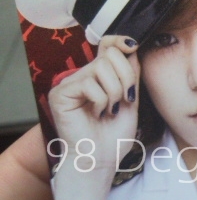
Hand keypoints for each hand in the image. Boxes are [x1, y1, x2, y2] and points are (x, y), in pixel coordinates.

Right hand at [48, 35, 139, 171]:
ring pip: (101, 68)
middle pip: (110, 54)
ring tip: (109, 110)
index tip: (134, 46)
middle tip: (124, 100)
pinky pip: (89, 84)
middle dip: (126, 77)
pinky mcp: (60, 94)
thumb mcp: (131, 99)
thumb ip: (131, 74)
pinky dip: (101, 101)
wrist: (102, 159)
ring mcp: (69, 84)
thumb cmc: (115, 135)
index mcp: (99, 76)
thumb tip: (133, 47)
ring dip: (115, 93)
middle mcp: (83, 76)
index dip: (121, 40)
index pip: (108, 45)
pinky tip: (97, 114)